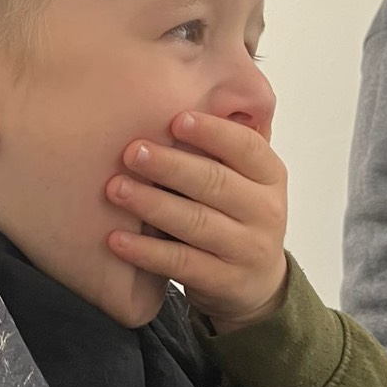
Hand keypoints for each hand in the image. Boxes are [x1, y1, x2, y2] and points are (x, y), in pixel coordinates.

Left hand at [105, 111, 288, 331]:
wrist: (257, 283)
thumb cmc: (235, 216)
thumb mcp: (242, 180)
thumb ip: (218, 150)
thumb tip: (168, 102)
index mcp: (270, 176)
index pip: (246, 147)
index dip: (213, 132)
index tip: (176, 119)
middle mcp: (266, 211)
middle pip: (215, 183)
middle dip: (170, 165)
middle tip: (131, 151)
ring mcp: (248, 249)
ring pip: (196, 223)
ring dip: (152, 204)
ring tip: (116, 189)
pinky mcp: (226, 282)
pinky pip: (181, 264)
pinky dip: (147, 252)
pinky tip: (117, 239)